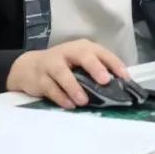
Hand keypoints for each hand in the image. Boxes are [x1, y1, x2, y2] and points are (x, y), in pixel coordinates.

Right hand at [6, 39, 130, 108]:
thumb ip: (95, 72)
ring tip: (83, 101)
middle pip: (82, 55)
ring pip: (62, 73)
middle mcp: (68, 52)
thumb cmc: (63, 66)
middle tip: (104, 80)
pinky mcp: (40, 78)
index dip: (114, 63)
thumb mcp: (79, 64)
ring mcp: (52, 64)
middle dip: (94, 67)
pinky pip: (50, 88)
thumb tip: (118, 87)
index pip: (101, 52)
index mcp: (82, 48)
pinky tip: (69, 105)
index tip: (125, 77)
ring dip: (74, 87)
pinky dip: (60, 97)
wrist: (29, 67)